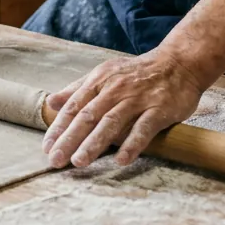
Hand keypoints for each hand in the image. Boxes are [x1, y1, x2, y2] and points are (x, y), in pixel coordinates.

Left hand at [42, 51, 203, 169]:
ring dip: (94, 142)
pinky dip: (132, 144)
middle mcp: (115, 89)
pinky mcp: (159, 108)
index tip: (46, 147)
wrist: (178, 63)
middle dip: (70, 139)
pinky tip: (121, 160)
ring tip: (79, 161)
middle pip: (88, 116)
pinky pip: (143, 128)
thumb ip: (77, 89)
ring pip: (112, 122)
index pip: (74, 106)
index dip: (59, 127)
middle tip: (55, 159)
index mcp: (99, 81)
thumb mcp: (104, 74)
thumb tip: (51, 102)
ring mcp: (137, 99)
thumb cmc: (137, 73)